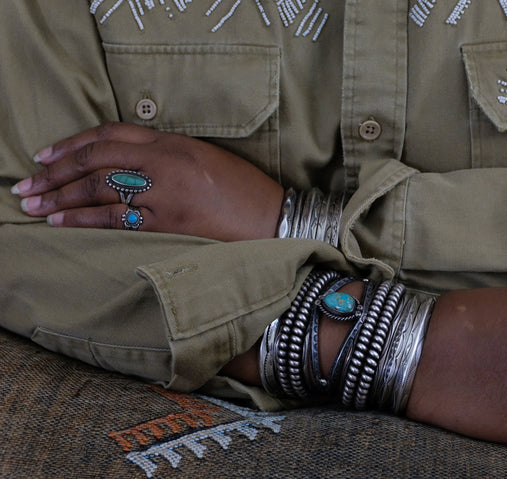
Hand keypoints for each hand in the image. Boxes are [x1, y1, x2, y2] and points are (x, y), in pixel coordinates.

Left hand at [12, 123, 283, 240]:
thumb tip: (130, 164)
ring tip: (33, 205)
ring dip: (60, 196)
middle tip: (27, 185)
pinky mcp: (168, 219)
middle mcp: (164, 161)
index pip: (110, 134)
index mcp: (173, 142)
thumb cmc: (244, 190)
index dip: (73, 143)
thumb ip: (167, 155)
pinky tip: (61, 221)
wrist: (273, 217)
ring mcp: (164, 190)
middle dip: (55, 172)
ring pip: (98, 187)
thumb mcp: (205, 158)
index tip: (46, 155)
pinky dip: (83, 218)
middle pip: (95, 159)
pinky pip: (115, 217)